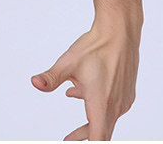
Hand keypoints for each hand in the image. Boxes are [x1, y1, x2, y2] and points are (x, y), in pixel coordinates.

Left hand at [30, 24, 139, 139]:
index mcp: (101, 103)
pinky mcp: (127, 92)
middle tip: (67, 138)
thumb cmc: (95, 46)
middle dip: (83, 135)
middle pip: (101, 132)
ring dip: (90, 117)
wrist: (119, 31)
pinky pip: (112, 107)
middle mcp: (116, 106)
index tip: (70, 141)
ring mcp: (123, 99)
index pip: (97, 139)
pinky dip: (98, 105)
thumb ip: (51, 78)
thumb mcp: (68, 63)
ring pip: (107, 119)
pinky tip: (82, 89)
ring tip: (71, 96)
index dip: (85, 143)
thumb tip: (35, 83)